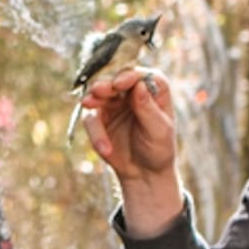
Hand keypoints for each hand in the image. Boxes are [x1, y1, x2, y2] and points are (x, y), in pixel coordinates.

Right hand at [81, 68, 182, 237]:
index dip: (128, 76)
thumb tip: (139, 86)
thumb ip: (148, 109)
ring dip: (93, 98)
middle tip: (97, 90)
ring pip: (98, 94)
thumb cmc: (159, 149)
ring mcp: (113, 103)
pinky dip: (95, 133)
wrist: (144, 173)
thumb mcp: (160, 130)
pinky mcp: (98, 119)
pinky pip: (91, 120)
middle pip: (114, 79)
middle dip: (105, 83)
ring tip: (88, 104)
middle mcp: (131, 92)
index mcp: (153, 89)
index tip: (119, 84)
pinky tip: (105, 149)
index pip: (140, 75)